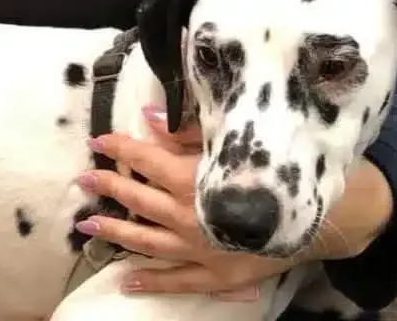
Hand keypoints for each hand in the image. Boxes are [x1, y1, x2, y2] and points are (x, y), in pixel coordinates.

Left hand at [75, 107, 393, 296]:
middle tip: (82, 180)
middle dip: (107, 187)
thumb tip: (147, 116)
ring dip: (115, 233)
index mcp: (189, 178)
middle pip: (137, 199)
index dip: (119, 147)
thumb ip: (186, 131)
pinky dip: (149, 280)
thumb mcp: (228, 143)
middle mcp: (186, 214)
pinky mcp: (213, 274)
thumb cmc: (268, 171)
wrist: (315, 216)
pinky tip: (126, 280)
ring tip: (87, 227)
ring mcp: (197, 249)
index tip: (98, 140)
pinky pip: (175, 280)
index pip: (143, 158)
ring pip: (146, 241)